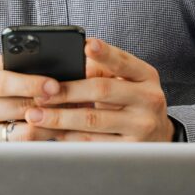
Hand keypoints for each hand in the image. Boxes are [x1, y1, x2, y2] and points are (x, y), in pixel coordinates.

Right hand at [0, 55, 61, 140]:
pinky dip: (40, 138)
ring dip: (49, 124)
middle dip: (48, 103)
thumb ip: (0, 61)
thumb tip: (36, 58)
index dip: (30, 83)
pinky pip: (20, 146)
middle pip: (17, 108)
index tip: (55, 83)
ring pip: (22, 133)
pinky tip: (55, 130)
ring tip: (69, 114)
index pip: (2, 82)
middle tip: (74, 97)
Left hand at [24, 37, 174, 141]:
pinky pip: (93, 142)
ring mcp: (141, 126)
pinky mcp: (130, 150)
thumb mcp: (128, 80)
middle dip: (68, 91)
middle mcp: (148, 99)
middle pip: (103, 90)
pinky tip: (51, 132)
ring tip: (35, 114)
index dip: (105, 53)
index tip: (86, 44)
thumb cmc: (134, 100)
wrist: (159, 136)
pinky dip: (68, 136)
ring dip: (60, 117)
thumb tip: (66, 65)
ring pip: (93, 121)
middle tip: (41, 92)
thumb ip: (102, 70)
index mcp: (146, 76)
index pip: (123, 61)